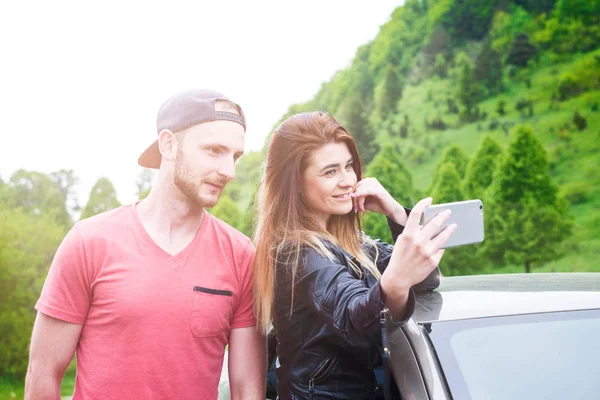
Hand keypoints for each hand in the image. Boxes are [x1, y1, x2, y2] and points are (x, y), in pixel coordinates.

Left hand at [350, 178, 405, 222]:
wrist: (389, 209)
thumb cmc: (376, 205)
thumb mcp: (364, 201)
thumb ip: (356, 198)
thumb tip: (346, 197)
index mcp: (366, 181)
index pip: (354, 186)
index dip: (350, 195)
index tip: (351, 206)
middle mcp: (370, 180)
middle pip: (356, 188)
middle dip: (354, 200)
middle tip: (356, 210)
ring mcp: (375, 184)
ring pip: (360, 191)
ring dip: (359, 202)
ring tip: (361, 210)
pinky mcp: (378, 190)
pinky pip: (366, 191)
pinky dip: (360, 194)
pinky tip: (355, 196)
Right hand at [380, 197, 455, 315]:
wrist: (398, 277)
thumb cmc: (400, 257)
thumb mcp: (402, 241)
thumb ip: (413, 232)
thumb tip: (427, 226)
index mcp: (407, 234)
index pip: (415, 214)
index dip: (423, 204)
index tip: (429, 200)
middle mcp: (418, 241)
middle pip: (434, 223)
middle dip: (443, 216)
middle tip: (448, 212)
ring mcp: (427, 251)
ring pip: (443, 236)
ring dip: (449, 229)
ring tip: (454, 226)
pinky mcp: (433, 260)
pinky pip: (441, 249)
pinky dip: (443, 245)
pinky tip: (446, 242)